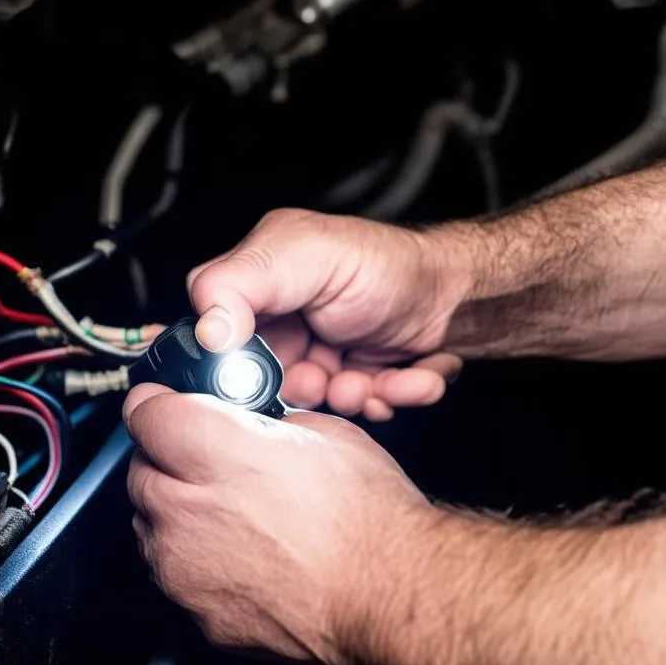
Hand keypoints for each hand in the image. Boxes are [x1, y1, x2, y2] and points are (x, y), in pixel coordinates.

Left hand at [123, 382, 435, 664]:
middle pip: (139, 472)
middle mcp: (185, 509)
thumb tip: (245, 427)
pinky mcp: (199, 616)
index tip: (164, 407)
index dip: (155, 405)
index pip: (142, 414)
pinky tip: (243, 558)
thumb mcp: (316, 430)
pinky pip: (178, 578)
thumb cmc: (366, 516)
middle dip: (166, 463)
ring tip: (233, 516)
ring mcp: (185, 569)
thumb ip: (258, 424)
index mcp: (212, 450)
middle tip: (210, 465)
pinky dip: (198, 565)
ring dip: (177, 517)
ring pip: (151, 530)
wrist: (392, 594)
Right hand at [188, 209, 466, 419]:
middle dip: (304, 389)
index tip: (265, 376)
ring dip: (348, 397)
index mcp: (258, 282)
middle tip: (328, 379)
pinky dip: (383, 400)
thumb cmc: (389, 264)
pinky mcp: (352, 377)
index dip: (238, 365)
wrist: (458, 294)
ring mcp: (318, 350)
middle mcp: (284, 319)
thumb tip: (207, 332)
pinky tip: (404, 379)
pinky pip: (354, 408)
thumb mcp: (309, 256)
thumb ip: (244, 284)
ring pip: (312, 402)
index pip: (218, 336)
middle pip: (263, 380)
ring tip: (371, 380)